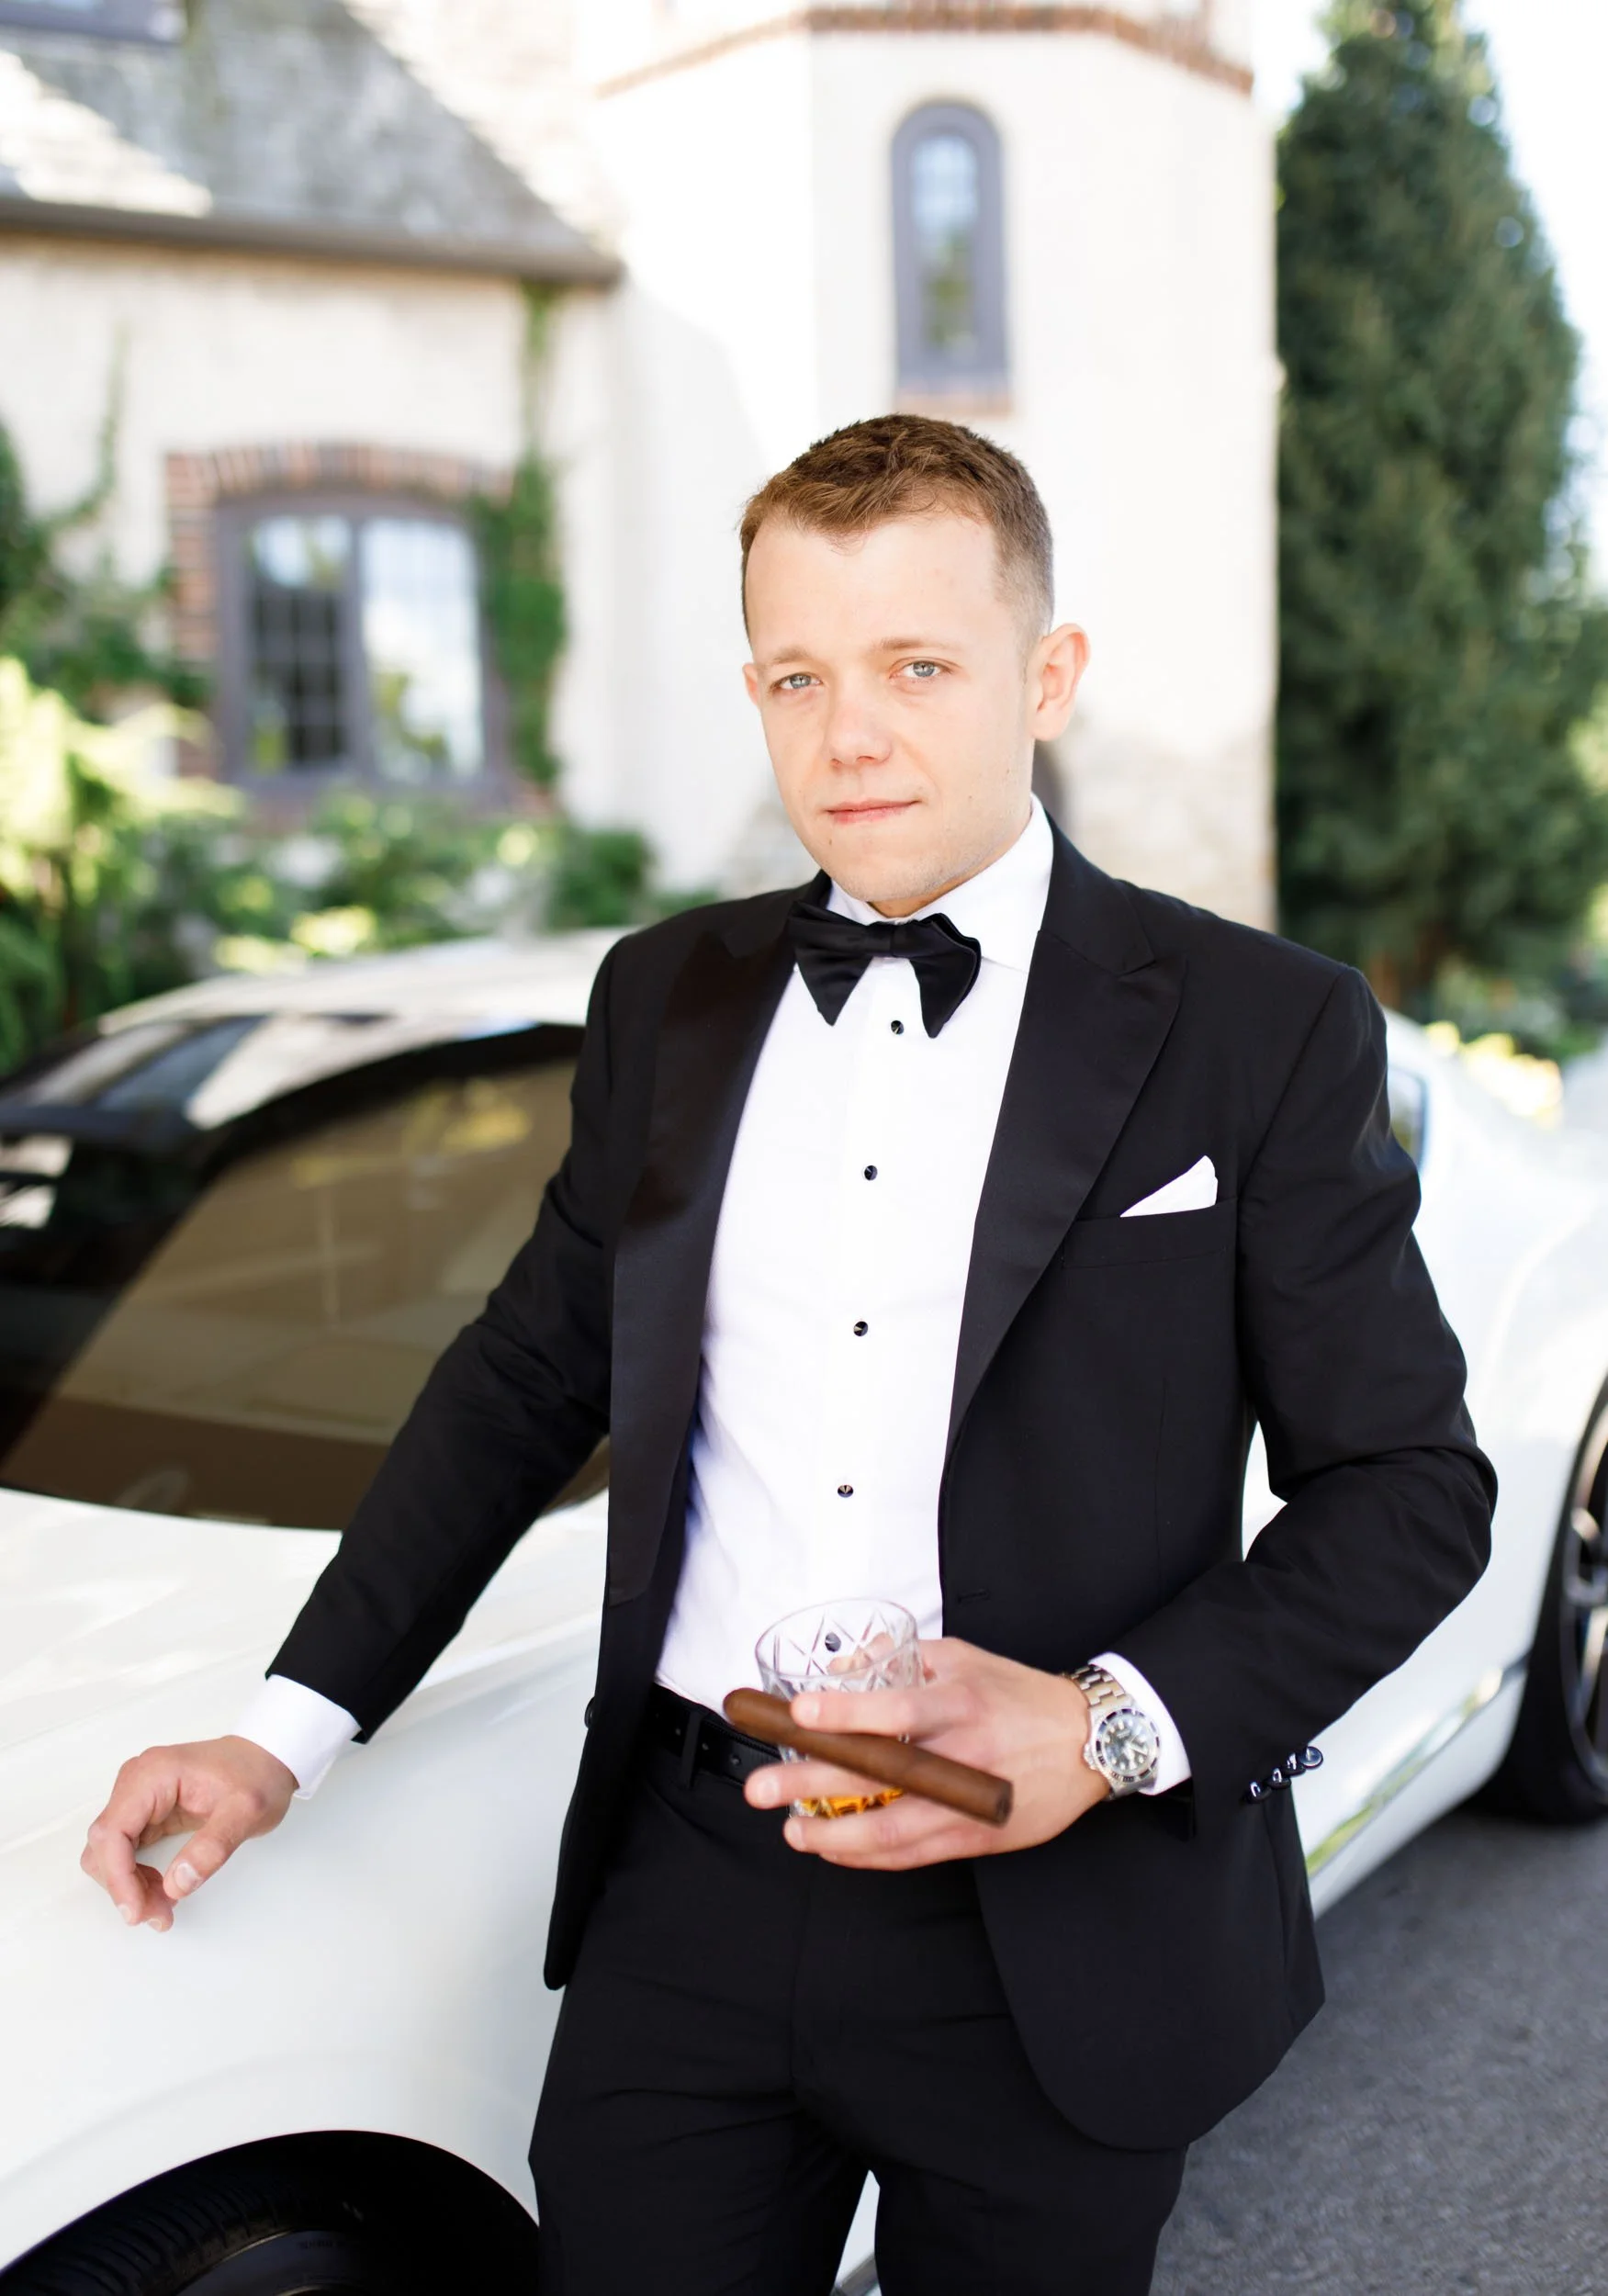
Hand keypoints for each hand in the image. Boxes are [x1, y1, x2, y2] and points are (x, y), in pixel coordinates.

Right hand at [81, 1736, 296, 1930]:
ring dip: (128, 1886)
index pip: (112, 1832)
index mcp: (153, 1774)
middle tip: (157, 1916)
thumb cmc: (258, 1776)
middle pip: (104, 1845)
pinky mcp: (146, 1812)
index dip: (118, 1877)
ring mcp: (139, 1796)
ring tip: (162, 1909)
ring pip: (109, 1852)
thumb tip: (177, 1884)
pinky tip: (161, 1892)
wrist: (268, 1758)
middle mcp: (136, 1782)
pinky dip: (136, 1877)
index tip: (137, 1911)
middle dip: (124, 1887)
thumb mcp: (246, 1812)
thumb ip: (212, 1848)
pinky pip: (125, 1851)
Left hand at [743, 1637, 1107, 1868]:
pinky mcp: (979, 1836)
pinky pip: (915, 1853)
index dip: (846, 1711)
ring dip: (834, 1834)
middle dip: (813, 1782)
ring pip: (894, 1828)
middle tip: (761, 1787)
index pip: (897, 1708)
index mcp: (960, 1701)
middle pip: (881, 1775)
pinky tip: (837, 1850)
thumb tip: (842, 1666)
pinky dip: (870, 1855)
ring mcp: (971, 1801)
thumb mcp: (963, 1657)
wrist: (1089, 1740)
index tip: (799, 1712)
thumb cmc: (1018, 1695)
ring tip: (793, 1831)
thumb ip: (902, 1659)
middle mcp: (964, 1753)